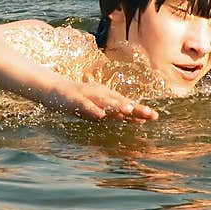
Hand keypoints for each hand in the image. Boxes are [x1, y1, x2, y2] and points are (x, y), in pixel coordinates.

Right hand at [39, 78, 158, 122]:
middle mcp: (101, 96)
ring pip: (105, 102)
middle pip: (120, 103)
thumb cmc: (80, 99)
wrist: (55, 90)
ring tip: (129, 111)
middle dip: (135, 109)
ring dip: (117, 107)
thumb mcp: (101, 107)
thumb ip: (118, 113)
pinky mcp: (75, 99)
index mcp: (108, 98)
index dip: (140, 111)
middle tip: (150, 114)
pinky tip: (100, 115)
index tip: (155, 116)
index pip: (127, 105)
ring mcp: (88, 97)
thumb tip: (139, 119)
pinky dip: (92, 110)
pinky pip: (85, 105)